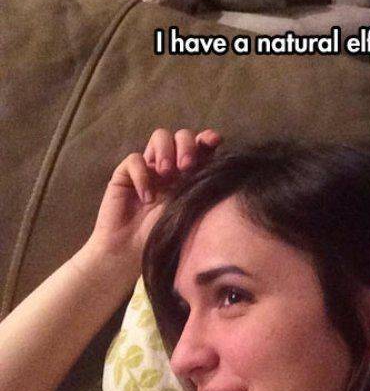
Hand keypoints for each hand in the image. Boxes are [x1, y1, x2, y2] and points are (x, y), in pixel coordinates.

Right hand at [85, 128, 221, 269]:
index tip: (215, 140)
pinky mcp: (125, 174)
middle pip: (182, 136)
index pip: (202, 147)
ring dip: (166, 150)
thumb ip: (202, 190)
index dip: (208, 138)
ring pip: (160, 136)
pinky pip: (135, 159)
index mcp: (191, 175)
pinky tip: (146, 197)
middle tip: (186, 167)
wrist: (130, 255)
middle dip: (187, 145)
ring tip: (167, 174)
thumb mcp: (190, 212)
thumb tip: (223, 170)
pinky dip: (142, 174)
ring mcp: (149, 168)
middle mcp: (172, 167)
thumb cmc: (165, 238)